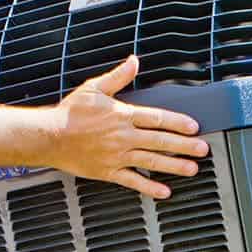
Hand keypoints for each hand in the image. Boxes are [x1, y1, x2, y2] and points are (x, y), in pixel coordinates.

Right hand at [46, 56, 207, 199]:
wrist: (49, 136)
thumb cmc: (70, 113)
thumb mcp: (94, 88)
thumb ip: (118, 76)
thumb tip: (134, 61)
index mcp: (123, 115)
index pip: (158, 118)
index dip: (178, 122)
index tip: (194, 127)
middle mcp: (123, 136)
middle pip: (161, 140)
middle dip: (184, 146)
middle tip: (202, 149)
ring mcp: (117, 155)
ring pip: (152, 161)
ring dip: (174, 165)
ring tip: (192, 169)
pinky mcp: (108, 171)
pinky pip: (133, 181)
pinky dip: (149, 187)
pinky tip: (164, 191)